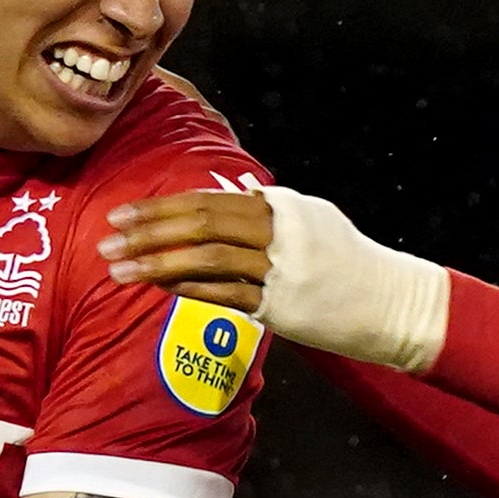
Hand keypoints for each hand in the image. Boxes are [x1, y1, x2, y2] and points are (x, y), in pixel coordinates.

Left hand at [102, 186, 447, 370]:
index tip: (122, 214)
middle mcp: (278, 231)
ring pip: (206, 259)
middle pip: (199, 224)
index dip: (159, 208)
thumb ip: (268, 207)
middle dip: (148, 231)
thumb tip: (231, 191)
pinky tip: (160, 289)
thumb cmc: (346, 261)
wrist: (390, 302)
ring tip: (120, 271)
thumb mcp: (310, 220)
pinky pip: (225, 295)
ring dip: (157, 264)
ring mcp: (280, 269)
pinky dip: (189, 290)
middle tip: (108, 239)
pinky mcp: (282, 306)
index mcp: (280, 206)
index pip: (206, 201)